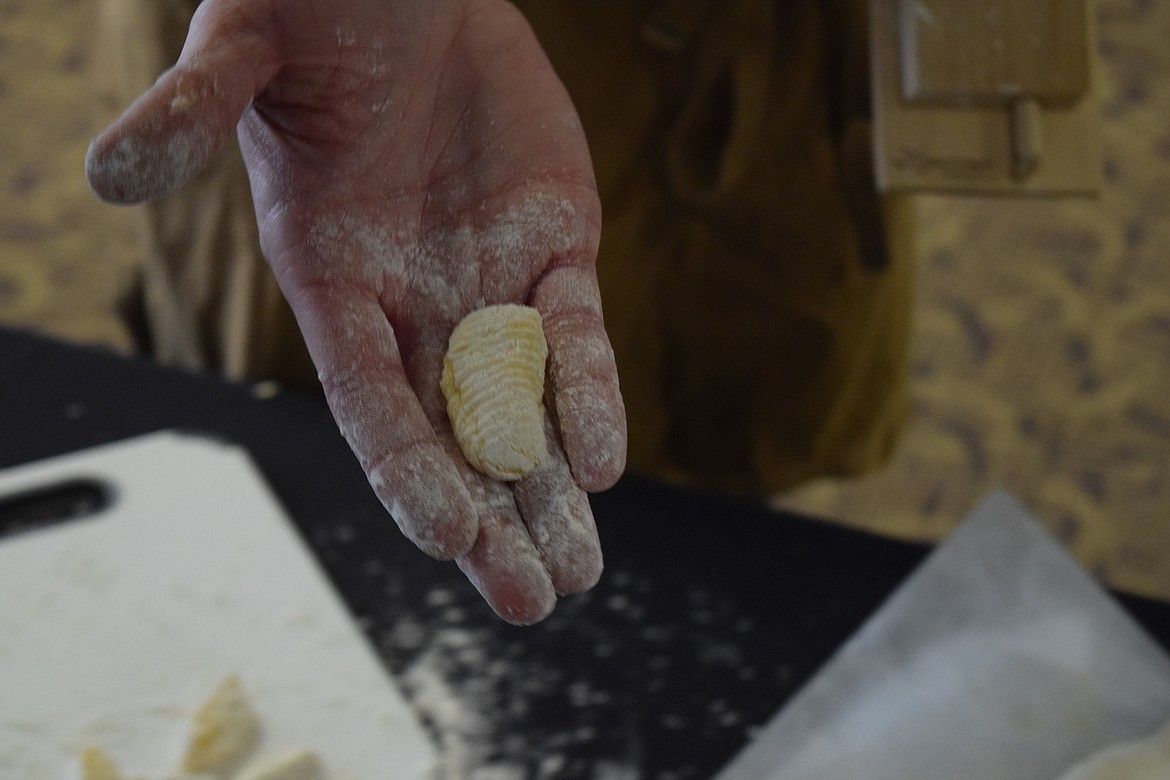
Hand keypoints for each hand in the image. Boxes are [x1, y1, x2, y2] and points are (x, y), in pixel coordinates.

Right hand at [86, 0, 626, 623]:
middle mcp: (411, 302)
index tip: (452, 534)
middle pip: (453, 430)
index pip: (369, 397)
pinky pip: (579, 335)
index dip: (408, 465)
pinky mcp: (557, 248)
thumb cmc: (313, 19)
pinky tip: (604, 462)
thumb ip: (196, 110)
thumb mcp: (247, 52)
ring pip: (526, 407)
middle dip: (491, 516)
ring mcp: (490, 283)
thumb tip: (110, 172)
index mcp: (331, 280)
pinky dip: (593, 393)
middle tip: (528, 600)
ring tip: (574, 571)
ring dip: (551, 486)